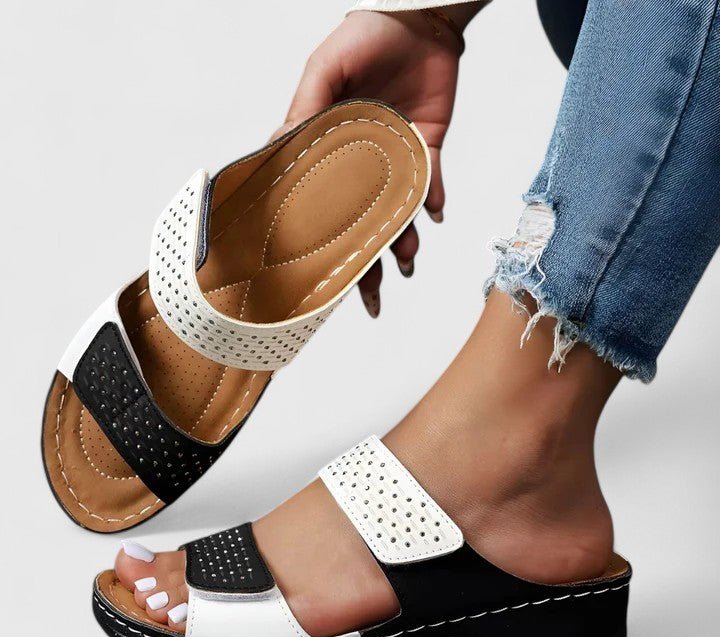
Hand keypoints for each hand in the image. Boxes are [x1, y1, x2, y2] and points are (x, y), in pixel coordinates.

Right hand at [273, 10, 461, 315]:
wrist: (419, 16)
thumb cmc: (365, 36)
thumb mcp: (325, 69)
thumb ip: (306, 109)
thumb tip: (277, 145)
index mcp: (329, 149)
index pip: (320, 203)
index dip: (319, 240)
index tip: (316, 275)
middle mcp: (362, 162)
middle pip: (361, 223)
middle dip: (366, 265)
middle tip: (369, 302)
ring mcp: (396, 158)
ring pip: (398, 212)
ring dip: (403, 241)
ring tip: (405, 263)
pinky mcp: (430, 147)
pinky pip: (432, 181)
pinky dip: (434, 198)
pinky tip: (432, 216)